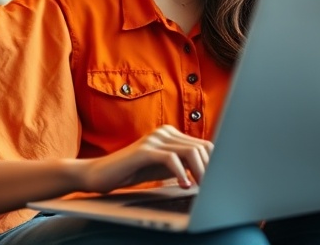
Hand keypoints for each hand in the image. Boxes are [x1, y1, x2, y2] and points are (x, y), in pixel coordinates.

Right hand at [78, 125, 212, 192]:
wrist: (100, 173)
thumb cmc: (133, 171)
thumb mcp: (163, 167)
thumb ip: (182, 164)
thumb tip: (210, 173)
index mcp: (171, 134)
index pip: (204, 145)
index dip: (214, 163)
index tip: (218, 181)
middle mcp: (164, 132)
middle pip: (201, 148)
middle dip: (209, 169)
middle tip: (212, 188)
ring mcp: (154, 139)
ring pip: (189, 152)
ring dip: (200, 172)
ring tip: (201, 188)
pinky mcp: (144, 150)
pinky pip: (170, 159)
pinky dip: (181, 173)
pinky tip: (183, 185)